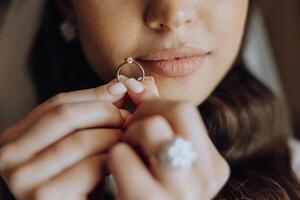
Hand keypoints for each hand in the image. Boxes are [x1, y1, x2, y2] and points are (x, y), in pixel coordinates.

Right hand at [0, 77, 131, 199]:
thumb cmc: (80, 181)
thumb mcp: (80, 144)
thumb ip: (92, 114)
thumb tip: (118, 85)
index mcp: (15, 138)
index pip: (56, 104)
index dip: (93, 95)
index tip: (120, 90)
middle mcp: (10, 156)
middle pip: (65, 116)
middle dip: (104, 112)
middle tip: (129, 117)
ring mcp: (23, 177)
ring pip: (80, 139)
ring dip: (114, 136)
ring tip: (130, 138)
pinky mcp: (44, 196)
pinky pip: (90, 165)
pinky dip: (113, 159)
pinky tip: (122, 161)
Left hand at [107, 99, 229, 199]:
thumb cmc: (149, 194)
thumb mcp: (162, 158)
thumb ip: (155, 119)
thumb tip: (133, 83)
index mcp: (212, 166)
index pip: (185, 109)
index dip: (155, 106)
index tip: (139, 117)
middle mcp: (205, 177)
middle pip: (175, 109)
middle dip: (144, 114)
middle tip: (131, 131)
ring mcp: (180, 192)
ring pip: (150, 127)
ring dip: (129, 134)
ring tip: (125, 153)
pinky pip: (121, 154)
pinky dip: (113, 156)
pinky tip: (115, 173)